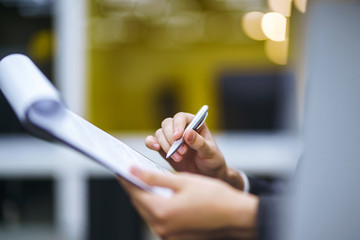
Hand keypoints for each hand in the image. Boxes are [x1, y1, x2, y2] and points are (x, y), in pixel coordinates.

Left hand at [119, 167, 258, 239]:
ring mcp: (168, 235)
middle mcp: (162, 227)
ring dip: (144, 198)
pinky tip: (160, 196)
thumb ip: (154, 177)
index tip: (121, 168)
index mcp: (162, 211)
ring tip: (145, 182)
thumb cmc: (213, 196)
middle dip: (134, 188)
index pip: (135, 192)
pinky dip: (155, 207)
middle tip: (132, 173)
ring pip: (148, 212)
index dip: (126, 179)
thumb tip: (132, 171)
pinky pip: (158, 220)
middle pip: (139, 204)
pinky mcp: (175, 237)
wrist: (235, 216)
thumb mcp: (183, 181)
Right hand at [146, 112, 244, 188]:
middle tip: (181, 152)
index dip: (178, 125)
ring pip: (160, 133)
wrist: (207, 175)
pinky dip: (151, 143)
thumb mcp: (210, 153)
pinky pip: (152, 141)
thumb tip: (188, 133)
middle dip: (171, 138)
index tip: (179, 137)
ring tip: (179, 158)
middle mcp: (182, 128)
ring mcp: (171, 138)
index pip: (182, 117)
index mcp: (195, 124)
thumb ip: (200, 143)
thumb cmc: (212, 161)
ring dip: (166, 145)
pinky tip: (156, 148)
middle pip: (168, 124)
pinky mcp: (164, 148)